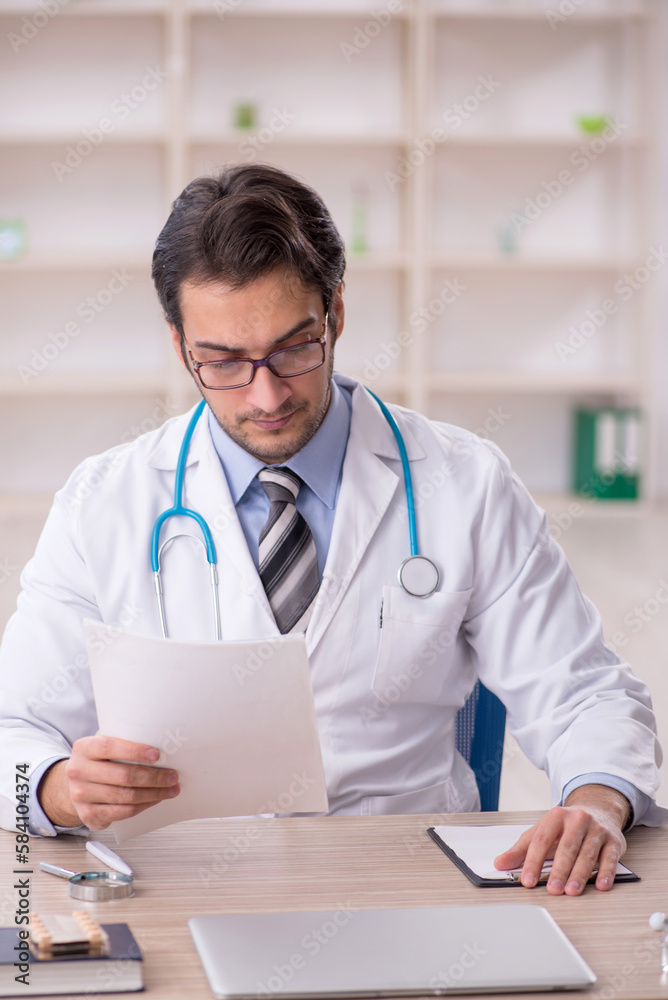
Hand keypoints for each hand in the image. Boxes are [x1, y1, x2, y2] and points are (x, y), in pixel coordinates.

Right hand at [38, 735, 179, 829]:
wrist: (77, 785)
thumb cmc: (99, 762)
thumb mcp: (104, 748)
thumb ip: (124, 745)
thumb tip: (161, 751)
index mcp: (84, 748)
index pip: (109, 747)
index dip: (135, 751)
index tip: (157, 755)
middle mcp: (78, 771)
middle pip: (123, 776)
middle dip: (153, 777)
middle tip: (173, 776)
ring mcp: (81, 795)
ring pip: (126, 796)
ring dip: (153, 793)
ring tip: (170, 789)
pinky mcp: (89, 815)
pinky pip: (123, 812)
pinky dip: (144, 806)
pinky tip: (155, 799)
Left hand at [493, 784, 629, 895]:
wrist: (598, 809)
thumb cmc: (565, 826)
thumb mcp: (542, 832)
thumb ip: (521, 849)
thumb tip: (499, 863)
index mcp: (556, 816)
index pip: (541, 840)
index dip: (533, 861)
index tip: (527, 880)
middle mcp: (578, 820)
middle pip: (566, 847)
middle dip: (559, 870)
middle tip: (552, 889)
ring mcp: (597, 829)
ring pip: (587, 853)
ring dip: (579, 874)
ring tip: (571, 891)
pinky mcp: (614, 841)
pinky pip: (610, 858)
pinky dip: (605, 872)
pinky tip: (600, 885)